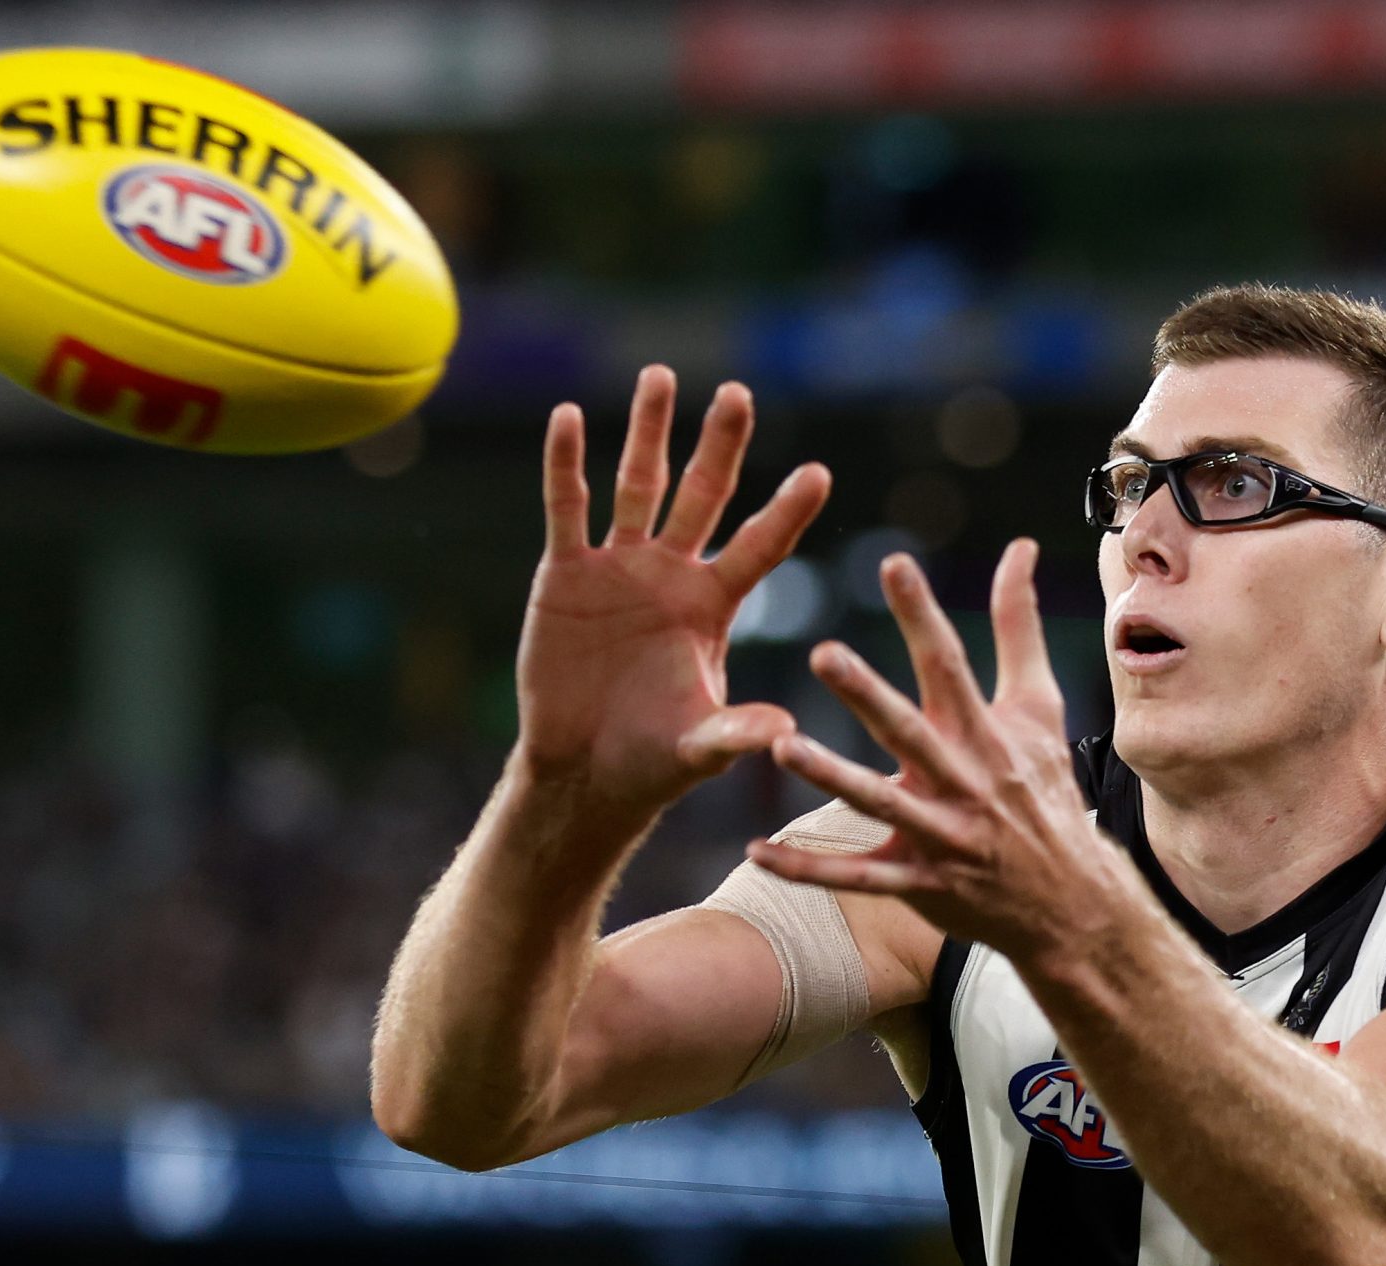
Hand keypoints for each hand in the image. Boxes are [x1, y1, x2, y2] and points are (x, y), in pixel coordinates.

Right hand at [513, 365, 830, 815]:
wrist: (584, 769)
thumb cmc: (652, 761)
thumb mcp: (701, 748)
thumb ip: (738, 732)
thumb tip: (788, 730)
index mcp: (714, 606)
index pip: (759, 547)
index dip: (785, 511)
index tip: (819, 472)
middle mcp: (672, 574)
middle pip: (702, 495)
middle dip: (720, 446)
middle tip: (740, 393)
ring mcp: (619, 567)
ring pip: (638, 484)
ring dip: (648, 432)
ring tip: (660, 376)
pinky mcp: (566, 573)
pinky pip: (568, 508)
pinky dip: (566, 464)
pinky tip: (569, 417)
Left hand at [749, 542, 1133, 959]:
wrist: (1070, 900)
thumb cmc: (1043, 790)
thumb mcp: (1040, 706)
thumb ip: (1019, 626)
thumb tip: (1019, 546)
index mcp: (985, 734)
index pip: (950, 665)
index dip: (922, 615)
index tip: (893, 563)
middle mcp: (961, 781)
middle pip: (909, 731)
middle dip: (867, 695)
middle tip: (823, 653)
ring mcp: (940, 836)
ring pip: (877, 803)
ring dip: (830, 776)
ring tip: (782, 747)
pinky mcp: (919, 882)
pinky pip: (856, 876)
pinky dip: (806, 870)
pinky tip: (756, 851)